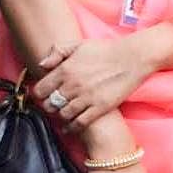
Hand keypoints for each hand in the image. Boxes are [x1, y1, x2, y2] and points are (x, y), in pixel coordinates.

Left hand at [29, 33, 159, 133]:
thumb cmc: (106, 50)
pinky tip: (70, 127)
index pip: (40, 90)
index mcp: (65, 69)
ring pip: (63, 114)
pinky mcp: (100, 107)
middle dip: (49, 106)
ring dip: (61, 116)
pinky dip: (72, 128)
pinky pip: (80, 123)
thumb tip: (41, 65)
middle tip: (53, 105)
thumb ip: (58, 52)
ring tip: (64, 114)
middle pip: (50, 104)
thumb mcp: (79, 45)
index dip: (40, 94)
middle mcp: (72, 85)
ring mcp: (86, 97)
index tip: (44, 95)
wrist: (132, 58)